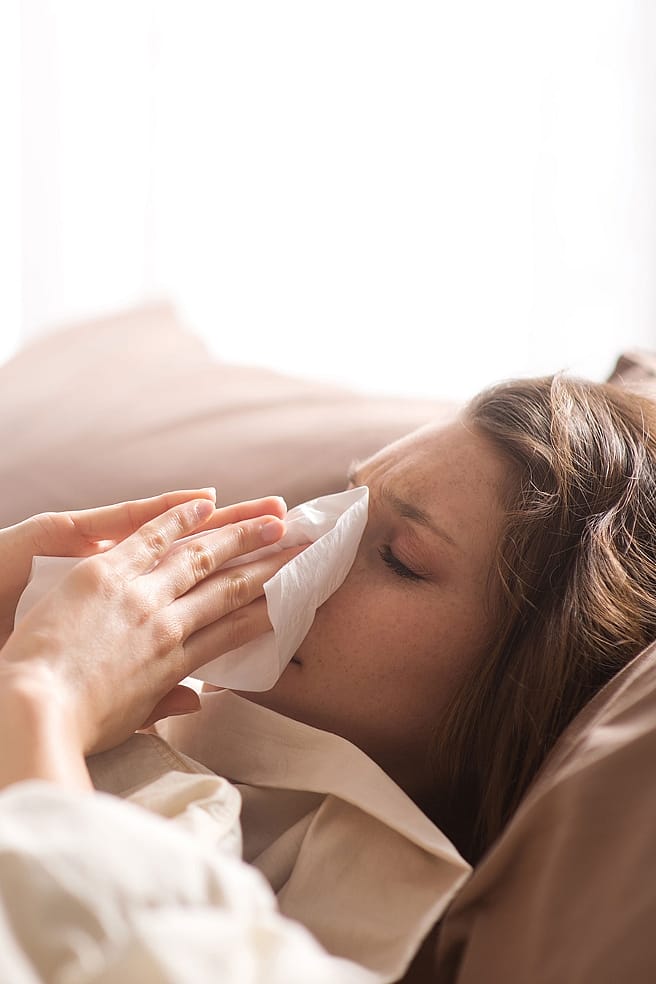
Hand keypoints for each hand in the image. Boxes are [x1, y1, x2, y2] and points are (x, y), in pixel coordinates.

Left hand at [0, 494, 297, 755]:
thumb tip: (197, 701)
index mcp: (172, 665)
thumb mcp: (126, 723)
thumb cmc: (73, 726)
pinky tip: (208, 502)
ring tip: (276, 518)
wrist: (34, 711)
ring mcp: (141, 597)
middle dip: (270, 565)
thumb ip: (163, 705)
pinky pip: (152, 536)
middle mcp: (168, 626)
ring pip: (202, 557)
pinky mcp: (108, 574)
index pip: (233, 629)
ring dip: (242, 535)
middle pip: (230, 588)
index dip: (267, 607)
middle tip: (301, 545)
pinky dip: (180, 517)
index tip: (292, 592)